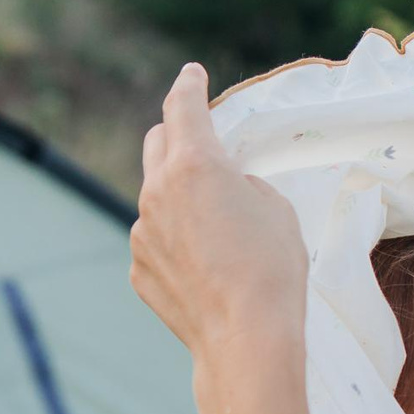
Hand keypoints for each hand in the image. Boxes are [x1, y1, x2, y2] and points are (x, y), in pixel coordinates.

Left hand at [130, 63, 308, 362]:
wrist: (245, 339)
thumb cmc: (272, 269)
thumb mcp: (275, 209)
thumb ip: (242, 183)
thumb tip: (224, 189)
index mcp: (195, 163)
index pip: (184, 105)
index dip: (189, 84)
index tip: (191, 74)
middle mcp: (157, 189)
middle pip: (156, 141)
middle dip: (176, 135)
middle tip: (199, 143)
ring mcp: (141, 230)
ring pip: (155, 196)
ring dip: (178, 197)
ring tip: (216, 230)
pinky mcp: (138, 266)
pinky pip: (154, 239)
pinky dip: (174, 240)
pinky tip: (203, 267)